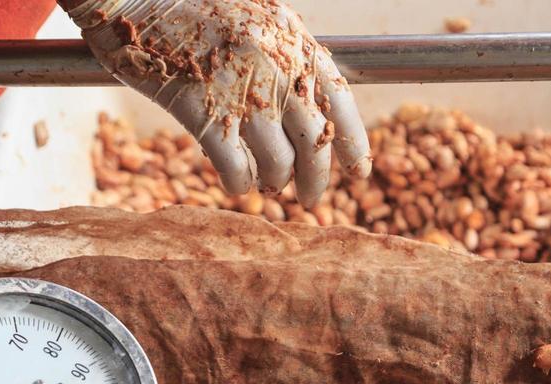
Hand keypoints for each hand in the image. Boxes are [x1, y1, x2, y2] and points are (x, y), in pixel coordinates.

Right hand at [61, 0, 370, 205]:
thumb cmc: (193, 8)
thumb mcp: (256, 19)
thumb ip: (286, 57)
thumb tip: (314, 109)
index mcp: (294, 41)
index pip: (340, 103)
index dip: (353, 145)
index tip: (358, 173)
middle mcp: (275, 67)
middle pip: (313, 143)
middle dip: (315, 180)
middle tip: (309, 198)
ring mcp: (239, 90)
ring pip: (278, 163)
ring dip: (275, 182)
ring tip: (268, 184)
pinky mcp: (200, 111)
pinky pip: (235, 167)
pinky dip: (240, 183)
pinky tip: (237, 183)